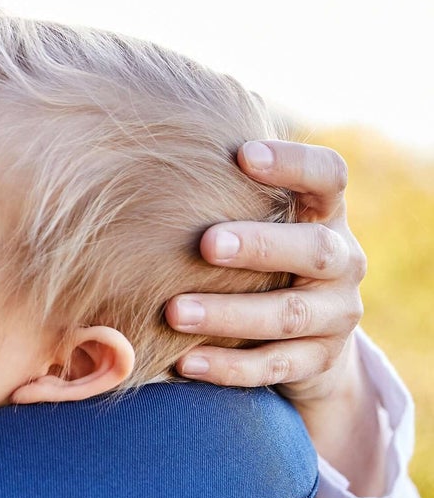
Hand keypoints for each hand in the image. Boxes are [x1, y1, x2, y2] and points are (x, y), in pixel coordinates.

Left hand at [166, 140, 365, 401]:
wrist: (307, 341)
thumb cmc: (260, 260)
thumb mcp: (260, 220)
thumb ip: (228, 186)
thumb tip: (156, 129)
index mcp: (326, 214)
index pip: (328, 176)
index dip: (293, 162)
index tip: (243, 154)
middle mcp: (341, 261)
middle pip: (312, 249)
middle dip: (260, 245)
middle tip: (205, 243)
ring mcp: (335, 316)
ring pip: (287, 315)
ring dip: (229, 313)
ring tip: (174, 312)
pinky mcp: (317, 363)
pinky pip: (274, 368)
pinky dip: (228, 367)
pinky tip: (184, 362)